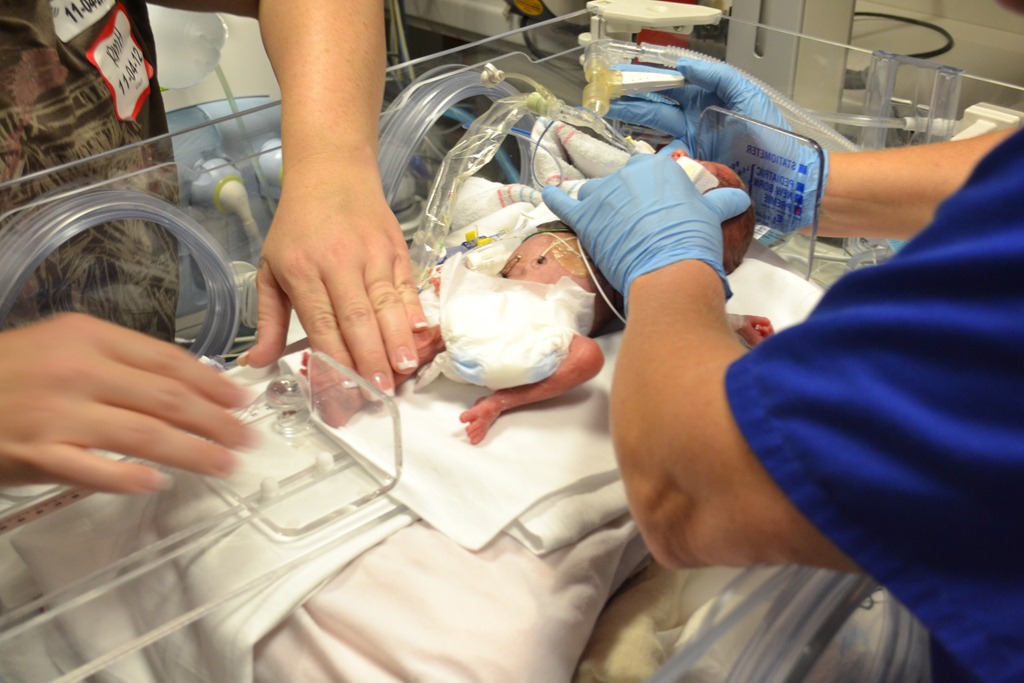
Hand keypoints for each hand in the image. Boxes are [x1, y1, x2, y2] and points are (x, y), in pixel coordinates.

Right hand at [0, 314, 253, 492]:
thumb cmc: (11, 371)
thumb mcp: (64, 346)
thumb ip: (121, 361)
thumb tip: (187, 383)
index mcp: (89, 337)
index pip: (168, 361)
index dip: (213, 384)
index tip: (242, 401)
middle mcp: (78, 371)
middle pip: (167, 398)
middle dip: (216, 422)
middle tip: (247, 439)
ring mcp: (57, 414)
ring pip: (144, 434)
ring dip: (193, 451)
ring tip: (224, 463)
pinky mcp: (37, 453)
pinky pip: (93, 469)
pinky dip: (128, 477)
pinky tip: (157, 483)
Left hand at [242, 157, 426, 395]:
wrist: (332, 172)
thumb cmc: (298, 226)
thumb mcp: (271, 269)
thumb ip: (267, 321)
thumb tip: (255, 363)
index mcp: (301, 271)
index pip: (322, 323)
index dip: (336, 359)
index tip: (344, 390)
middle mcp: (338, 262)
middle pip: (358, 318)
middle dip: (370, 359)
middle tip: (379, 392)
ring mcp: (371, 255)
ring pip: (387, 305)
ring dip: (397, 341)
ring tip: (404, 371)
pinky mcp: (396, 250)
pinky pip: (407, 287)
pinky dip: (415, 313)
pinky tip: (420, 337)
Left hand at [541, 152, 749, 305]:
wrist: (670, 268)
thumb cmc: (693, 240)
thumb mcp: (712, 215)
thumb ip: (723, 201)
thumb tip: (740, 198)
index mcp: (657, 168)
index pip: (650, 169)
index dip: (652, 189)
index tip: (656, 203)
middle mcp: (627, 175)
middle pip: (620, 182)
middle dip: (626, 197)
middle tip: (636, 220)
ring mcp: (603, 195)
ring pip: (594, 192)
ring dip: (598, 203)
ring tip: (606, 221)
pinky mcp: (585, 218)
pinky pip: (562, 202)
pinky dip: (555, 197)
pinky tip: (549, 191)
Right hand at [608, 58, 788, 155]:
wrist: (786, 179)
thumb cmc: (775, 138)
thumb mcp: (748, 97)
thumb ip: (718, 76)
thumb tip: (685, 66)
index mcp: (707, 100)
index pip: (672, 86)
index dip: (649, 81)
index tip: (627, 78)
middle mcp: (696, 122)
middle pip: (656, 109)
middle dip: (632, 102)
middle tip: (609, 98)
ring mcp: (692, 146)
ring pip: (656, 133)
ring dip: (635, 125)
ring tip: (615, 117)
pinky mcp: (692, 169)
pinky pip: (666, 161)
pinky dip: (652, 157)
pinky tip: (639, 153)